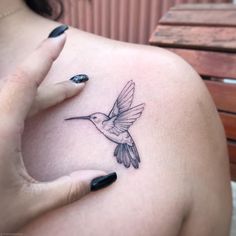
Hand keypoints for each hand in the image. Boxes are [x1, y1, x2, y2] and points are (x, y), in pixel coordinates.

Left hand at [0, 26, 116, 232]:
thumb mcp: (30, 203)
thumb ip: (69, 190)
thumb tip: (104, 179)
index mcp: (0, 130)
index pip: (25, 81)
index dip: (44, 56)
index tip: (60, 38)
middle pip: (24, 89)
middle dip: (55, 85)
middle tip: (79, 83)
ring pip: (14, 96)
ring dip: (40, 93)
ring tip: (63, 93)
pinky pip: (6, 106)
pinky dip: (25, 101)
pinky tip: (34, 108)